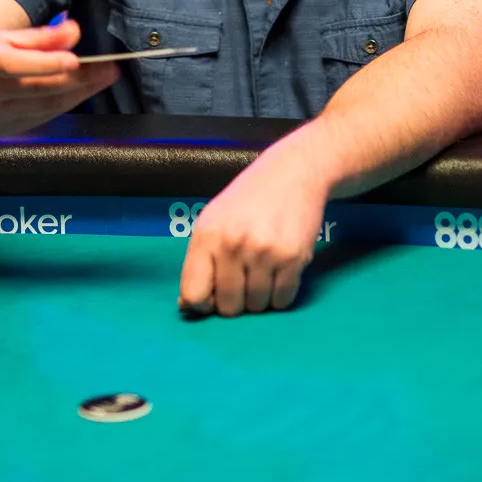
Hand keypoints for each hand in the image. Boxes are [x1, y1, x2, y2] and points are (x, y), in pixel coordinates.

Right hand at [0, 19, 119, 137]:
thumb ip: (39, 36)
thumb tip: (73, 32)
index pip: (13, 64)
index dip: (45, 64)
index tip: (74, 60)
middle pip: (37, 87)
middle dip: (78, 79)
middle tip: (109, 67)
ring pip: (45, 105)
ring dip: (80, 92)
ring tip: (105, 76)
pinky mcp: (2, 130)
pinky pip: (42, 116)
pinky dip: (66, 102)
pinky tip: (83, 90)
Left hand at [178, 126, 330, 316]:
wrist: (292, 172)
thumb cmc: (248, 199)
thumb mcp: (213, 220)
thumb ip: (198, 262)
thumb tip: (187, 306)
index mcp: (207, 236)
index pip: (194, 295)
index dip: (202, 302)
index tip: (213, 292)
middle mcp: (233, 245)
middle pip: (228, 308)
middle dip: (235, 300)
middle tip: (244, 277)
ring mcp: (265, 253)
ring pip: (257, 308)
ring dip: (260, 297)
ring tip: (263, 268)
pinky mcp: (294, 258)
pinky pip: (283, 301)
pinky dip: (281, 294)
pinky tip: (280, 269)